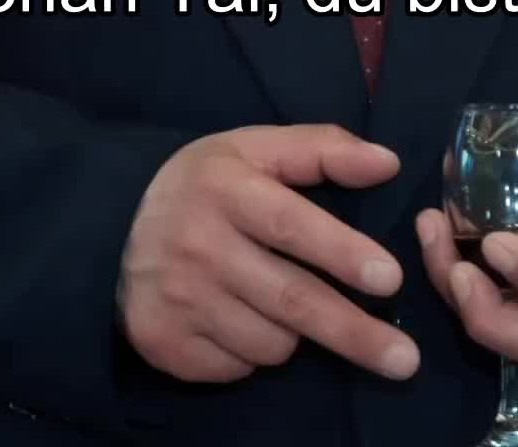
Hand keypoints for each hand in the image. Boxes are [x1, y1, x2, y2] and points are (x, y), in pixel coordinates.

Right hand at [116, 123, 419, 384]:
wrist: (112, 228)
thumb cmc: (203, 185)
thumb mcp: (253, 149)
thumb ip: (322, 149)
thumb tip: (389, 163)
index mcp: (226, 189)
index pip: (291, 225)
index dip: (342, 253)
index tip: (391, 280)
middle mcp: (200, 246)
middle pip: (291, 300)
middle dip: (353, 333)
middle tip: (406, 361)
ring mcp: (180, 301)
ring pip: (270, 341)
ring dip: (297, 334)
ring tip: (286, 304)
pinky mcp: (166, 345)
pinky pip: (239, 367)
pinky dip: (255, 353)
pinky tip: (241, 321)